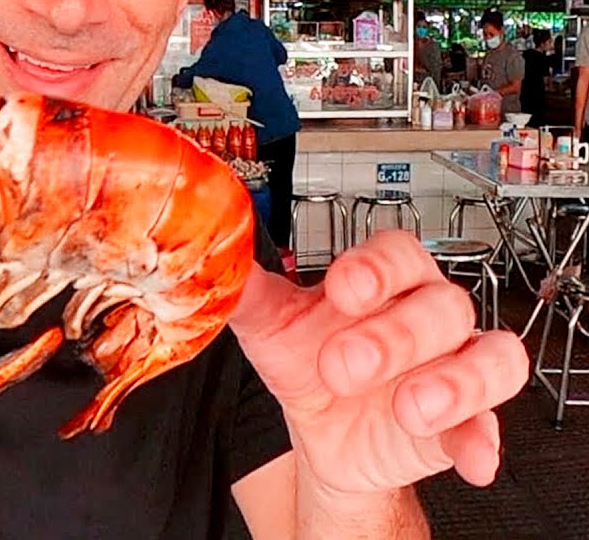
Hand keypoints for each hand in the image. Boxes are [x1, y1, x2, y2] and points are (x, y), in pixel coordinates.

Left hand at [230, 230, 528, 494]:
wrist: (320, 428)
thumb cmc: (307, 361)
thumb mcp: (271, 327)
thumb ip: (247, 294)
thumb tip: (218, 262)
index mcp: (385, 280)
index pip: (399, 253)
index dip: (377, 267)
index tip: (343, 288)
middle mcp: (429, 314)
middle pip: (441, 305)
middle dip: (394, 335)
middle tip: (343, 365)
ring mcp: (454, 366)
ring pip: (489, 355)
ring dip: (455, 382)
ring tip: (409, 408)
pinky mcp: (466, 419)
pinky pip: (492, 424)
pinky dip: (483, 440)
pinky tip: (470, 457)